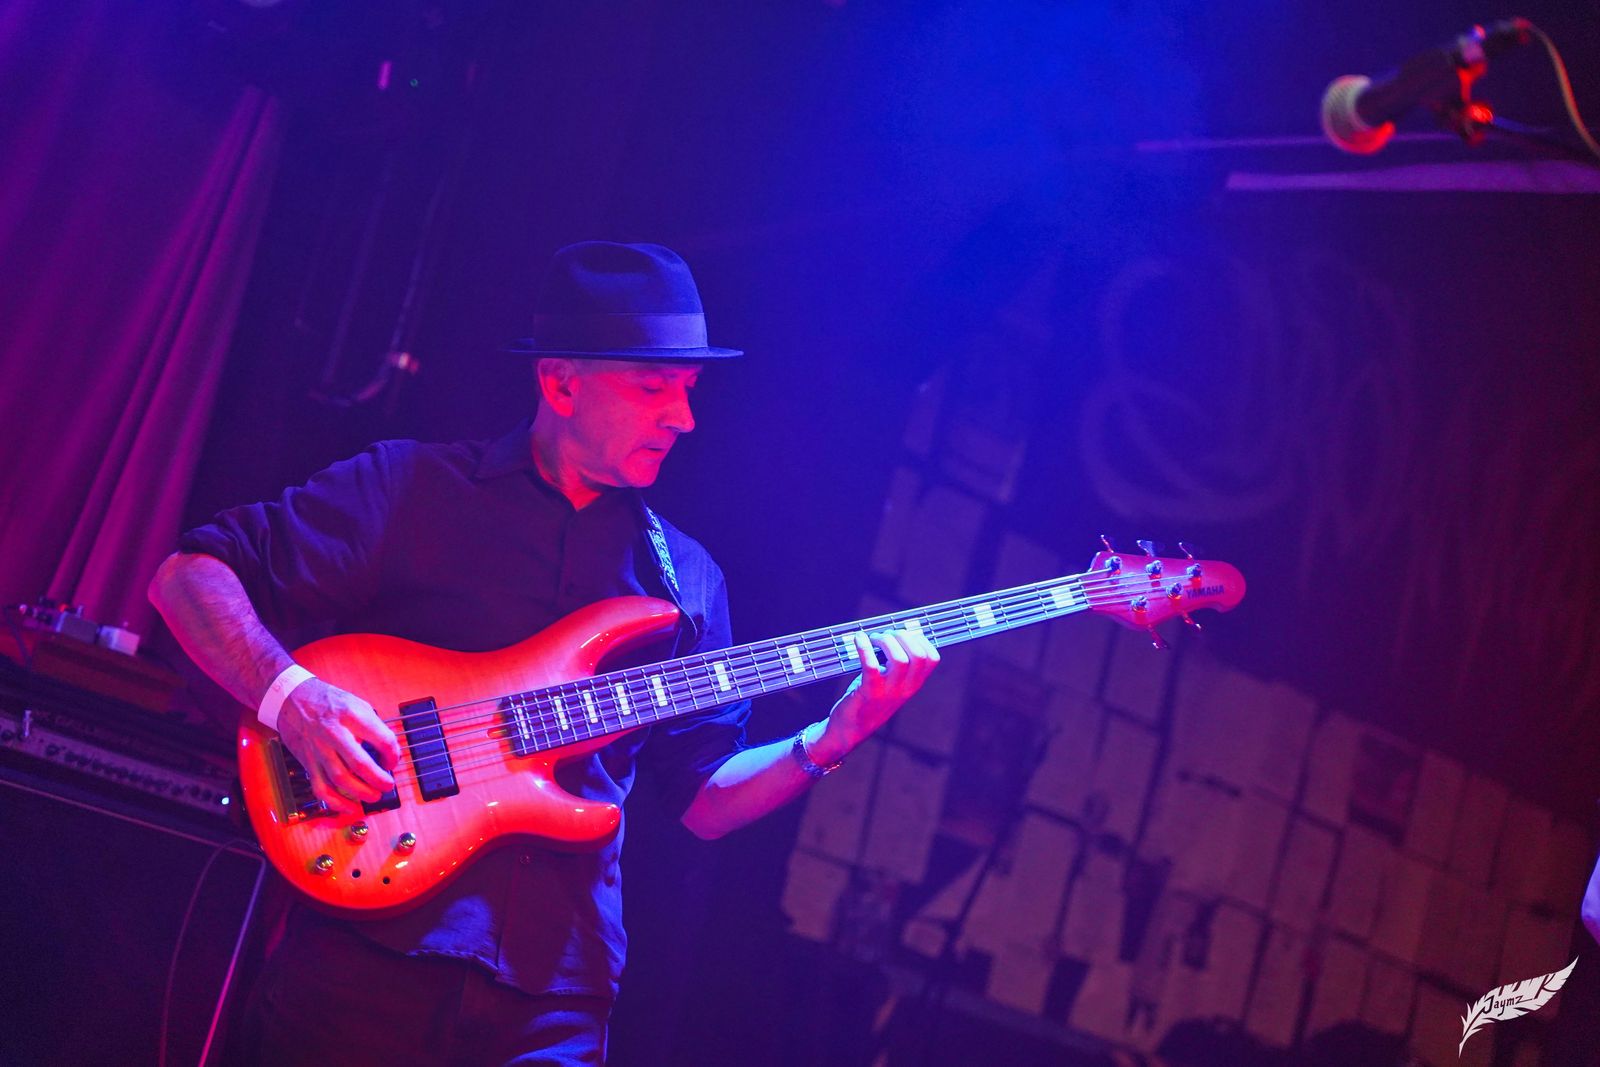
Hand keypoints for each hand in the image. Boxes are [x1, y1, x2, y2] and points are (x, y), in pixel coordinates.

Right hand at [275, 677, 401, 816]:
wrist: (292, 698)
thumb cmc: (329, 701)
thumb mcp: (357, 704)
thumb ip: (373, 726)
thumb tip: (388, 751)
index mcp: (352, 716)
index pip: (381, 739)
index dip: (393, 755)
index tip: (394, 761)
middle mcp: (334, 733)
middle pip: (360, 764)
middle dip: (379, 780)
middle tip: (388, 785)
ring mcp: (318, 749)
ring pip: (341, 779)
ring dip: (361, 793)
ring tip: (374, 795)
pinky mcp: (307, 761)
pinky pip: (320, 788)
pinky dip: (336, 802)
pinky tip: (349, 806)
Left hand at [813, 629, 939, 762]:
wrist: (850, 729)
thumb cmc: (869, 698)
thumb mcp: (890, 682)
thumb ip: (897, 663)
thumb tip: (894, 632)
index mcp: (914, 684)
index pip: (932, 658)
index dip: (920, 639)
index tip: (902, 634)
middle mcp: (905, 689)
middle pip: (918, 656)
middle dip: (902, 636)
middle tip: (884, 635)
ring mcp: (888, 692)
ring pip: (899, 659)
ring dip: (885, 641)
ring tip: (872, 639)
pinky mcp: (868, 693)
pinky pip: (871, 666)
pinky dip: (864, 648)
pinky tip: (859, 639)